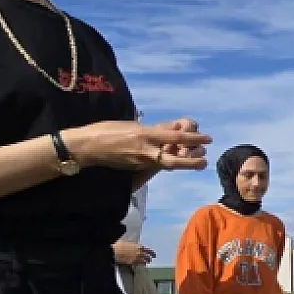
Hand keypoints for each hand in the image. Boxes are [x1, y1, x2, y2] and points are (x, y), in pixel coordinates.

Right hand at [62, 118, 210, 171]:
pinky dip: (164, 161)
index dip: (193, 138)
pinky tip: (170, 157)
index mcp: (145, 135)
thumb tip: (175, 128)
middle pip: (174, 160)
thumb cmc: (106, 130)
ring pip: (165, 163)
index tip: (207, 138)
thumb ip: (154, 129)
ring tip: (194, 160)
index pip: (174, 138)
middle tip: (205, 161)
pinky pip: (154, 164)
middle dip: (191, 162)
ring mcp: (139, 161)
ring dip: (180, 161)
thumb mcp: (132, 125)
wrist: (86, 147)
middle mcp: (145, 150)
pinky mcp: (134, 168)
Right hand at [112, 241, 154, 266]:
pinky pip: (140, 264)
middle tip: (152, 258)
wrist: (116, 250)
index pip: (148, 250)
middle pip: (148, 256)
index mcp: (139, 246)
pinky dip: (142, 264)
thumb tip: (136, 246)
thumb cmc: (120, 245)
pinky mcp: (133, 262)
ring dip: (147, 261)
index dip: (152, 252)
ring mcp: (137, 258)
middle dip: (150, 257)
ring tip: (148, 261)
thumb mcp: (129, 243)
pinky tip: (143, 264)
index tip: (154, 254)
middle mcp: (139, 252)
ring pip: (145, 260)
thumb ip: (135, 245)